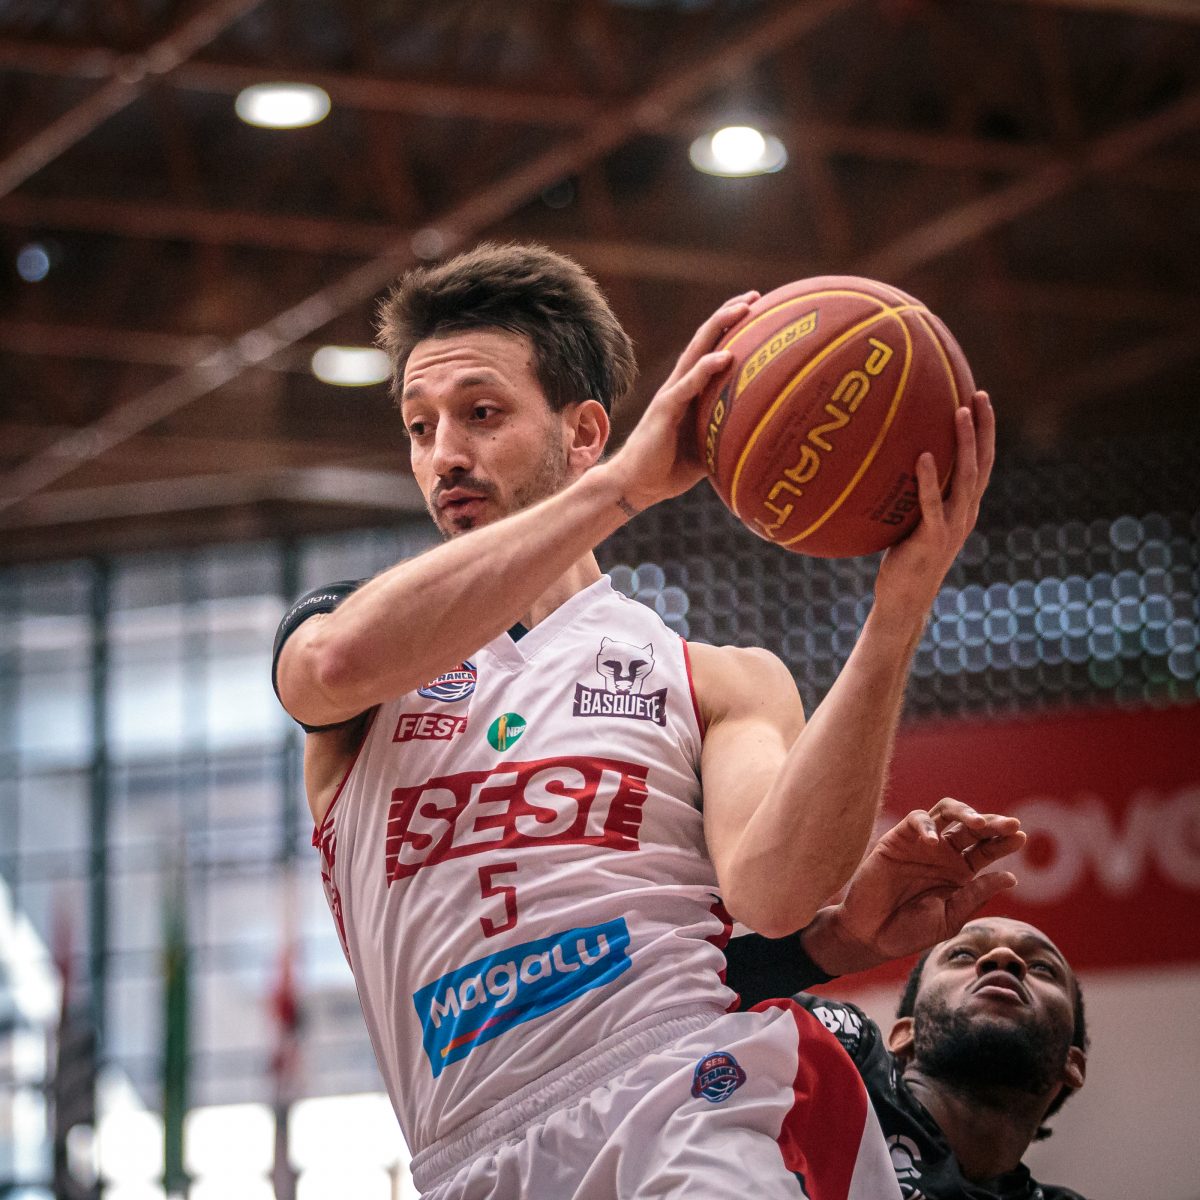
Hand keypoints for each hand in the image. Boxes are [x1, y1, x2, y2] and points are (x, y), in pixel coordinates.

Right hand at [606, 292, 758, 512]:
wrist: (636, 485)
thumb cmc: (670, 469)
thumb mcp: (708, 449)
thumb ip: (728, 435)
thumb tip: (762, 438)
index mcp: (689, 391)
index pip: (710, 350)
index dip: (730, 328)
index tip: (758, 310)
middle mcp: (680, 385)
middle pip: (705, 340)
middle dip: (729, 315)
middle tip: (755, 297)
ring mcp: (671, 394)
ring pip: (697, 352)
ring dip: (721, 327)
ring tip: (745, 309)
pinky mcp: (665, 409)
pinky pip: (689, 385)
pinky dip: (707, 368)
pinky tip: (727, 356)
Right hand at [800, 797, 1024, 975]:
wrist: (870, 935)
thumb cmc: (909, 932)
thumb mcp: (950, 918)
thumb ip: (975, 896)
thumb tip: (1010, 877)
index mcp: (960, 873)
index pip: (987, 850)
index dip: (1003, 842)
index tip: (1020, 837)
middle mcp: (943, 854)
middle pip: (972, 827)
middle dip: (992, 823)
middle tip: (1009, 825)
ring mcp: (921, 844)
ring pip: (946, 813)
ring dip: (964, 813)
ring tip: (978, 823)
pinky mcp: (897, 839)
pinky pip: (916, 820)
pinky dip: (927, 826)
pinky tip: (934, 842)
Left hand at [873, 390, 995, 620]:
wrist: (905, 599)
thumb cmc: (904, 558)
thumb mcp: (913, 520)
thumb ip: (912, 494)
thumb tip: (888, 460)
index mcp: (965, 507)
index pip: (982, 462)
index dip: (986, 431)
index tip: (980, 398)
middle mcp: (966, 513)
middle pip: (983, 463)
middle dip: (984, 427)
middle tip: (979, 394)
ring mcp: (953, 526)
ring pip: (965, 478)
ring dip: (965, 444)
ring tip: (959, 413)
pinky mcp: (932, 538)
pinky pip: (932, 504)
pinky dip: (927, 480)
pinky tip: (920, 456)